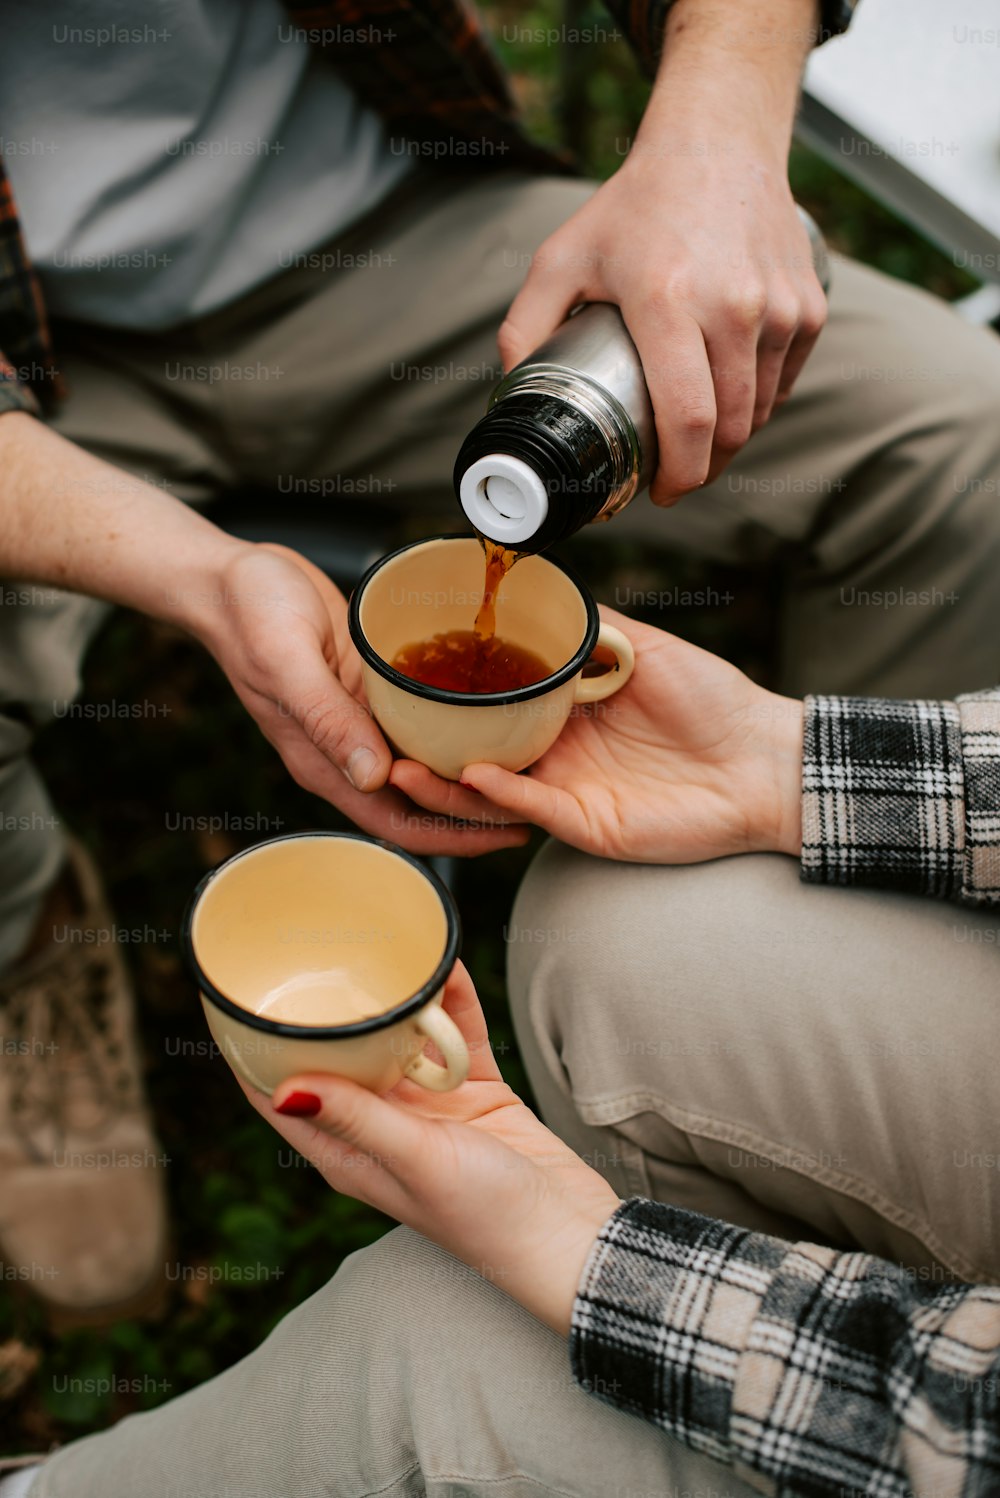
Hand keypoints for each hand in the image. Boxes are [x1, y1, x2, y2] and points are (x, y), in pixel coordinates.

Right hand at [186, 542, 528, 856]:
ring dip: (470, 771)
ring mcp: (360, 723)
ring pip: (424, 763)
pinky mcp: (369, 692)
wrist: (230, 578)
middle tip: (538, 801)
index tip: (511, 832)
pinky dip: (454, 726)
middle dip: (477, 811)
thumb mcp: (288, 662)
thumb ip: (328, 720)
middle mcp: (347, 752)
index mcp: (325, 762)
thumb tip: (373, 777)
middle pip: (421, 802)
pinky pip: (418, 720)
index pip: (400, 822)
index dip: (456, 835)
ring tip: (529, 764)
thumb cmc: (249, 615)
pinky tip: (492, 714)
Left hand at [240, 963, 619, 1335]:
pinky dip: (452, 1000)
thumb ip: (357, 1118)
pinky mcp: (473, 1090)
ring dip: (395, 997)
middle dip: (324, 1010)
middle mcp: (380, 1125)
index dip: (248, 1051)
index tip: (228, 1000)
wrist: (572, 1238)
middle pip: (336, 1055)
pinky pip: (456, 1032)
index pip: (277, 1096)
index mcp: (348, 1152)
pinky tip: (446, 962)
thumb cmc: (488, 1218)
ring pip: (399, 1035)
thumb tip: (285, 1088)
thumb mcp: (416, 1161)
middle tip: (309, 950)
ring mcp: (428, 1106)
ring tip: (382, 945)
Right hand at [391, 608, 803, 864]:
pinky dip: (500, 792)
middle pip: (476, 751)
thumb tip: (543, 586)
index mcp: (565, 709)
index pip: (493, 704)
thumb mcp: (646, 646)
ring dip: (445, 780)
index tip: (407, 678)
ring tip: (402, 764)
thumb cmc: (716, 703)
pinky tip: (472, 773)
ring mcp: (568, 789)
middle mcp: (557, 750)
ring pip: (490, 788)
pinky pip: (532, 806)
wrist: (763, 760)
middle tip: (383, 730)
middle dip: (427, 747)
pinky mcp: (586, 822)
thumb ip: (592, 625)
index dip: (451, 696)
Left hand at [499, 7, 825, 503]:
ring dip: (729, 441)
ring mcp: (779, 308)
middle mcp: (733, 306)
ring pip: (759, 413)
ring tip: (695, 438)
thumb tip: (509, 396)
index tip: (658, 493)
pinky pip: (782, 384)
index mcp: (668, 302)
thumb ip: (525, 328)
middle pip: (729, 430)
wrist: (719, 143)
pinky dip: (757, 405)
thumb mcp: (561, 258)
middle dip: (701, 469)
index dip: (679, 474)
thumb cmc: (635, 206)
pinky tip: (728, 398)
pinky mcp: (809, 308)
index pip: (690, 419)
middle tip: (671, 475)